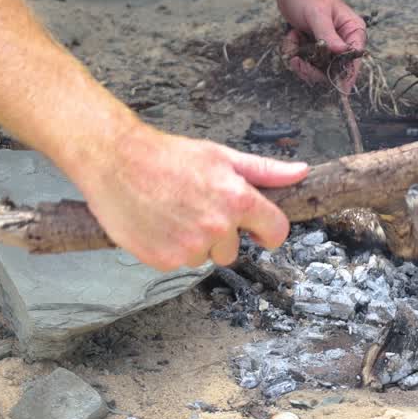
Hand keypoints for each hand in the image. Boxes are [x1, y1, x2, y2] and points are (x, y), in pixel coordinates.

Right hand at [74, 124, 308, 270]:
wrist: (116, 161)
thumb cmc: (169, 156)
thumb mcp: (221, 156)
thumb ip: (264, 171)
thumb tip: (301, 172)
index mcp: (237, 199)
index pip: (276, 231)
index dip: (268, 231)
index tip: (258, 229)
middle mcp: (216, 227)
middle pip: (234, 249)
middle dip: (221, 233)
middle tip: (196, 206)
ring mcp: (189, 247)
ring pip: (205, 257)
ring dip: (194, 242)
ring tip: (174, 212)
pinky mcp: (163, 260)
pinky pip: (178, 262)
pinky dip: (170, 248)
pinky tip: (158, 223)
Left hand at [276, 0, 366, 91]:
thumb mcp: (317, 14)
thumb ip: (328, 35)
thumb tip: (342, 53)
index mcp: (353, 30)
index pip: (354, 59)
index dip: (345, 75)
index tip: (336, 90)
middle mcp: (343, 40)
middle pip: (334, 70)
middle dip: (313, 69)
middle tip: (296, 61)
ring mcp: (328, 45)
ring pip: (317, 69)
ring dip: (301, 61)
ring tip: (291, 44)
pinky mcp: (314, 47)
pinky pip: (306, 61)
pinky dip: (294, 53)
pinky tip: (290, 38)